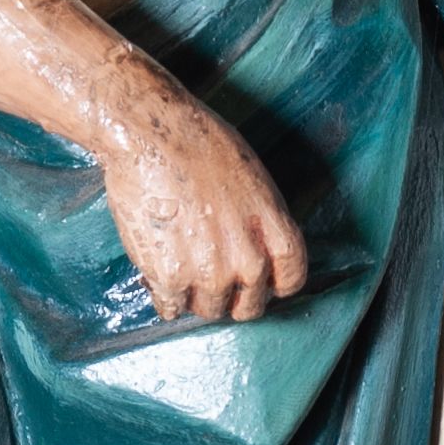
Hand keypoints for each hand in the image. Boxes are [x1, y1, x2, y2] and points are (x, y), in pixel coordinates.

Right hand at [97, 58, 308, 323]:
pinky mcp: (171, 278)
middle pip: (250, 306)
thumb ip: (258, 221)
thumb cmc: (199, 143)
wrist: (153, 135)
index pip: (291, 280)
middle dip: (231, 296)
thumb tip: (252, 244)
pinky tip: (157, 274)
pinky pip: (171, 307)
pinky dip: (163, 296)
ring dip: (194, 296)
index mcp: (275, 230)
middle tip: (210, 277)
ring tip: (179, 268)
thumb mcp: (252, 178)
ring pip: (209, 310)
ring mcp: (210, 273)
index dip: (271, 284)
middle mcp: (249, 259)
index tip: (257, 281)